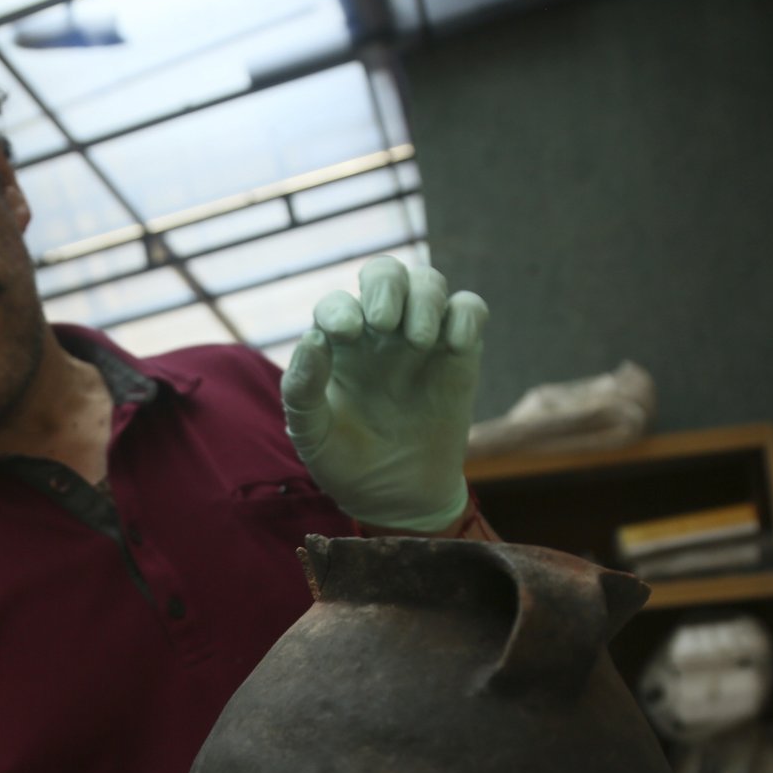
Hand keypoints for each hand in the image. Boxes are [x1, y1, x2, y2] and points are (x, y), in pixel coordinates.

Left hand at [280, 256, 487, 532]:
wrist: (397, 497)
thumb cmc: (346, 463)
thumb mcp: (312, 435)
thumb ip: (302, 389)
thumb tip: (312, 340)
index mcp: (338, 345)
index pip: (337, 305)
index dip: (339, 309)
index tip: (345, 333)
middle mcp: (380, 333)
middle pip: (385, 274)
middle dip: (384, 286)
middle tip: (383, 322)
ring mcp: (422, 339)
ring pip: (428, 283)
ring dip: (424, 299)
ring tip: (417, 341)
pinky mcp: (460, 354)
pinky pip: (469, 309)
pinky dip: (466, 314)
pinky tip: (455, 344)